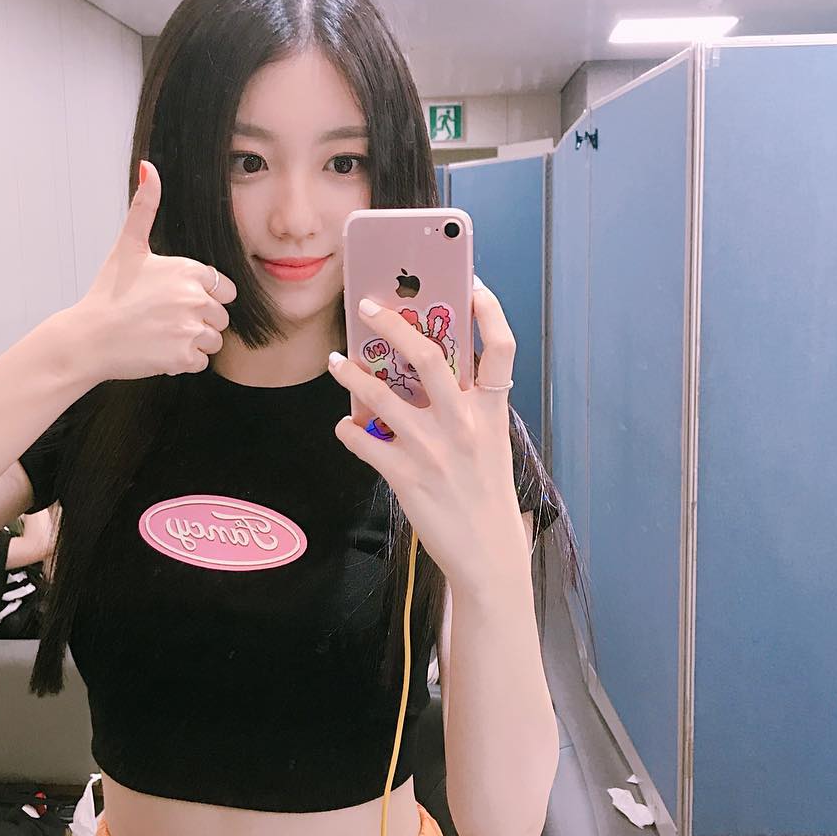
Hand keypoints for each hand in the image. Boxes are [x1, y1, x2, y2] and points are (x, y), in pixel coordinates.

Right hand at [67, 161, 236, 382]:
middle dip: (199, 321)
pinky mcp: (184, 357)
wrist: (88, 337)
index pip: (225, 290)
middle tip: (164, 319)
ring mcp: (190, 329)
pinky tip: (160, 350)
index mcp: (189, 270)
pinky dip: (184, 361)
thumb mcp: (127, 246)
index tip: (176, 300)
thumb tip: (148, 166)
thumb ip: (144, 207)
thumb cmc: (108, 293)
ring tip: (162, 335)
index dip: (204, 297)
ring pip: (214, 340)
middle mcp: (195, 298)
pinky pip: (201, 362)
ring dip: (193, 342)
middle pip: (221, 317)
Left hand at [328, 279, 524, 586]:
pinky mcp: (406, 476)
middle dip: (394, 324)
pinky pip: (365, 443)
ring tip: (336, 361)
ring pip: (382, 396)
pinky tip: (345, 426)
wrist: (488, 553)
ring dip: (353, 374)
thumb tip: (425, 370)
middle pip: (429, 356)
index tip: (469, 282)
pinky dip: (349, 431)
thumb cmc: (485, 493)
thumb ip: (465, 407)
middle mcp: (464, 424)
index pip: (500, 347)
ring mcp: (433, 450)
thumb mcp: (490, 443)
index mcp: (491, 411)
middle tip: (369, 305)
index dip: (488, 310)